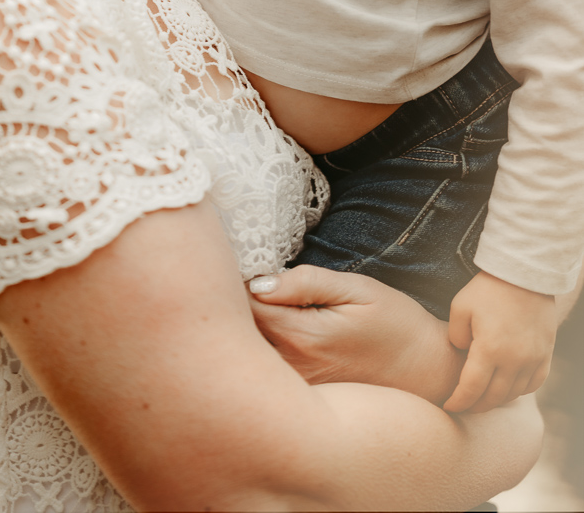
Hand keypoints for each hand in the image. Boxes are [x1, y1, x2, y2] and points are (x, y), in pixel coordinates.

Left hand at [248, 264, 460, 404]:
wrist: (429, 373)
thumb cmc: (396, 324)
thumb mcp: (357, 289)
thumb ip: (305, 282)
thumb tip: (257, 282)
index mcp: (302, 336)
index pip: (242, 305)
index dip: (236, 280)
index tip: (243, 263)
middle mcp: (291, 369)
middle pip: (236, 333)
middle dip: (233, 305)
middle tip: (245, 281)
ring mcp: (294, 389)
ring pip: (247, 354)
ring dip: (244, 329)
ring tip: (262, 304)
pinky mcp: (300, 398)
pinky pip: (264, 371)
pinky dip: (259, 349)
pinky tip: (275, 332)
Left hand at [444, 270, 555, 413]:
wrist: (524, 274)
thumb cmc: (487, 289)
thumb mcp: (460, 306)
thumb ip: (456, 336)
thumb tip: (462, 354)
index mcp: (489, 350)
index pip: (471, 389)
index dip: (458, 402)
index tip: (448, 407)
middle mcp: (514, 360)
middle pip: (493, 397)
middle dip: (476, 406)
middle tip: (464, 407)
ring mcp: (533, 359)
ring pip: (514, 393)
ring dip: (497, 400)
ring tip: (483, 399)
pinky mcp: (545, 354)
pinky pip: (534, 383)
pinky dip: (520, 391)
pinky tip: (508, 388)